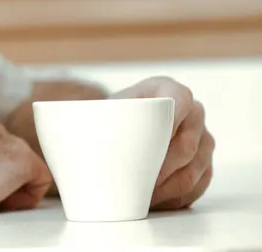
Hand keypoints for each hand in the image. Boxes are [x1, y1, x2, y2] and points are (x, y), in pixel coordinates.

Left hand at [113, 77, 214, 209]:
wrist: (118, 128)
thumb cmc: (112, 116)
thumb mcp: (106, 108)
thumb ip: (103, 114)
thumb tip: (84, 133)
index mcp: (167, 89)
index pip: (179, 99)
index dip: (168, 123)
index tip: (147, 145)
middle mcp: (192, 112)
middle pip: (187, 143)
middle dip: (161, 168)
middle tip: (138, 182)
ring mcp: (203, 139)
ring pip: (193, 169)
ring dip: (167, 188)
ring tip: (142, 196)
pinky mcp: (204, 164)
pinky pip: (198, 186)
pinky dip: (175, 197)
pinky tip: (154, 200)